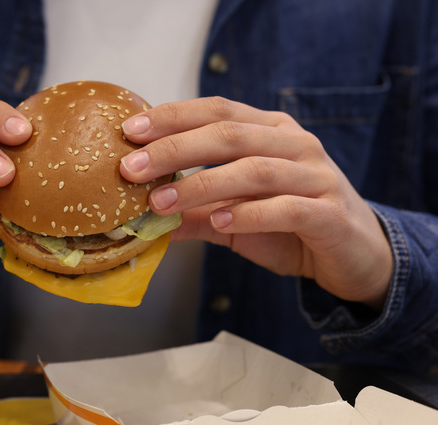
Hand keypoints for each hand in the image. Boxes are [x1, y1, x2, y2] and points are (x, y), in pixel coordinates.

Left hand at [120, 97, 391, 308]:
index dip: (172, 117)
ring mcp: (316, 176)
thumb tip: (137, 219)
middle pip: (229, 135)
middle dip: (175, 149)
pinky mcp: (330, 213)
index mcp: (270, 130)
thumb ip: (191, 212)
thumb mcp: (231, 217)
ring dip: (201, 186)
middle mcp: (295, 144)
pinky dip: (250, 214)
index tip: (129, 132)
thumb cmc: (288, 225)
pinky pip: (287, 208)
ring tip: (161, 203)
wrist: (355, 254)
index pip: (217, 110)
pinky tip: (218, 221)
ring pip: (255, 170)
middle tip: (131, 168)